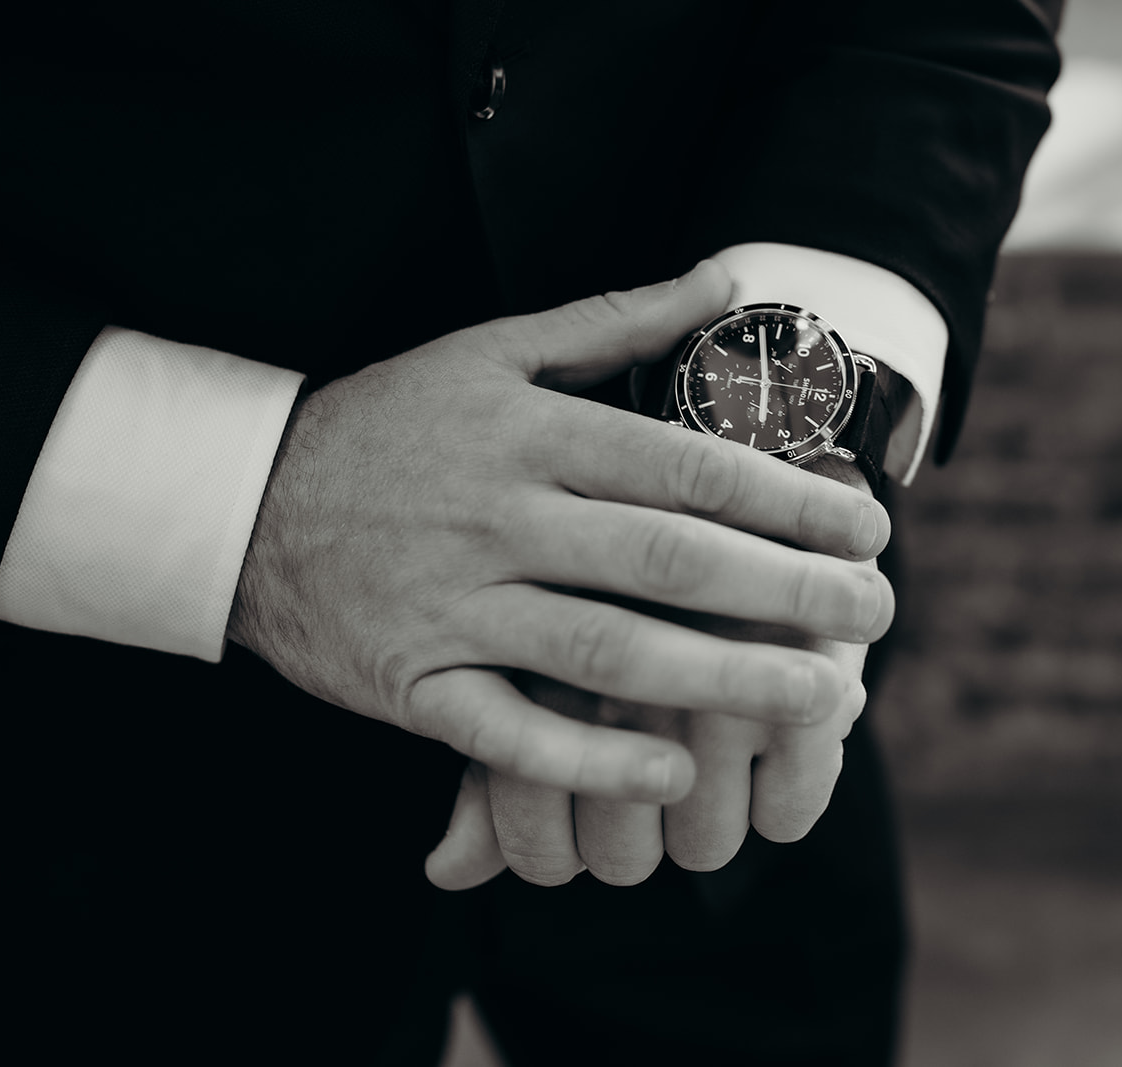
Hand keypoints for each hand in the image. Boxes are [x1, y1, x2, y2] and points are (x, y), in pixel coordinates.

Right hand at [228, 262, 893, 804]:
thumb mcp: (490, 353)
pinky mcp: (414, 681)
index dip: (787, 500)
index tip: (866, 527)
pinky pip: (509, 730)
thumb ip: (614, 321)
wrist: (245, 503)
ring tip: (819, 700)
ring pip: (605, 651)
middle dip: (787, 591)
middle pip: (666, 561)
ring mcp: (455, 606)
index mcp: (528, 435)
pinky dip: (589, 758)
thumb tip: (723, 276)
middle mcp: (498, 518)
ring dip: (722, 681)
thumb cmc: (388, 425)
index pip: (682, 468)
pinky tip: (674, 774)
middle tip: (876, 615)